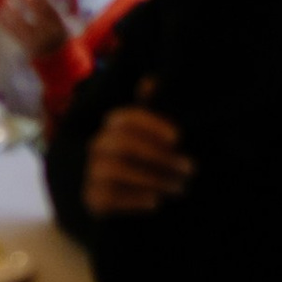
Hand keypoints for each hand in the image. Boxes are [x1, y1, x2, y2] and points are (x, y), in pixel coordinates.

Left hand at [7, 0, 67, 58]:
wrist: (58, 61)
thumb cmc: (63, 35)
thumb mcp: (71, 23)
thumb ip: (73, 6)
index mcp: (60, 27)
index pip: (51, 11)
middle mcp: (47, 34)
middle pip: (37, 17)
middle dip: (28, 2)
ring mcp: (35, 41)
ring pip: (22, 25)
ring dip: (11, 12)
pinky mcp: (25, 46)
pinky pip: (14, 35)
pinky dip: (6, 24)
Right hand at [80, 102, 194, 215]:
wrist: (114, 193)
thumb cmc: (140, 156)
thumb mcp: (147, 131)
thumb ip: (150, 107)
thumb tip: (152, 80)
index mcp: (112, 125)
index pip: (126, 118)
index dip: (152, 126)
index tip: (178, 138)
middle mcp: (97, 145)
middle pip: (124, 144)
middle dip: (160, 157)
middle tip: (190, 168)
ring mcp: (92, 172)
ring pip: (117, 170)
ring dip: (153, 179)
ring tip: (180, 187)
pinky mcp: (93, 199)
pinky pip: (110, 197)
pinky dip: (134, 199)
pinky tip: (156, 201)